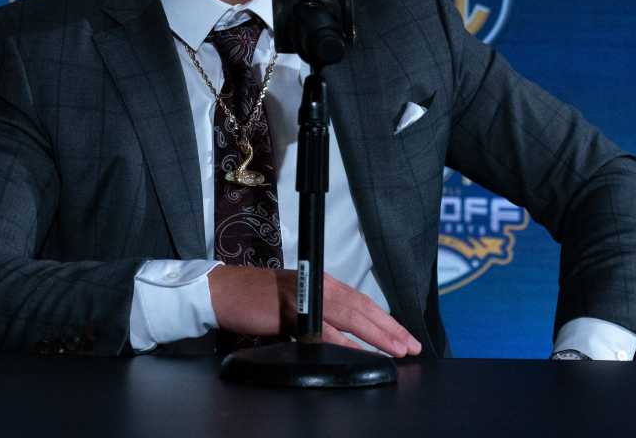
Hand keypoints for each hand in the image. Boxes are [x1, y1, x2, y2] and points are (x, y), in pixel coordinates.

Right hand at [207, 266, 421, 356]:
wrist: (223, 291)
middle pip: (363, 307)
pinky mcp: (291, 312)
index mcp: (322, 283)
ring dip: (377, 334)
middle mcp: (319, 286)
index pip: (361, 301)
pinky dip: (344, 342)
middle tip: (411, 345)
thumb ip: (319, 314)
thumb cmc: (255, 297)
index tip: (403, 335)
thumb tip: (343, 335)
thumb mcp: (295, 301)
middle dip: (390, 328)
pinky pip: (324, 330)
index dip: (384, 318)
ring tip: (397, 350)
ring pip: (351, 316)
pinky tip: (360, 352)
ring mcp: (307, 297)